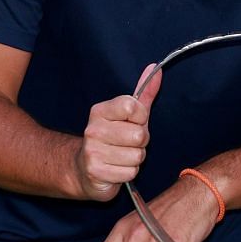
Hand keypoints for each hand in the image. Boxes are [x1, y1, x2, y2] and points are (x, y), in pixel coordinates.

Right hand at [74, 67, 161, 200]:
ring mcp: (92, 151)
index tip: (134, 122)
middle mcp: (93, 129)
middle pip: (139, 135)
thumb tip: (155, 68)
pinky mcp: (95, 171)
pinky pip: (130, 172)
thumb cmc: (113, 138)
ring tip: (122, 156)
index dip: (141, 117)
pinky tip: (117, 168)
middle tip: (128, 143)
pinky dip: (128, 172)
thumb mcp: (128, 114)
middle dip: (140, 142)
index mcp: (100, 111)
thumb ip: (143, 93)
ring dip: (135, 159)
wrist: (85, 168)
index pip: (132, 106)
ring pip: (137, 155)